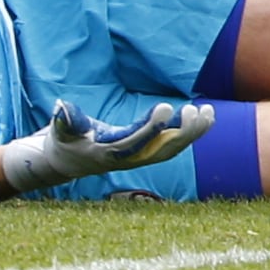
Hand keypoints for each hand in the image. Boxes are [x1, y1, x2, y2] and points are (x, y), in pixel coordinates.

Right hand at [0, 101, 214, 194]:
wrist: (69, 162)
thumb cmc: (65, 141)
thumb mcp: (61, 131)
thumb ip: (65, 120)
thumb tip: (61, 108)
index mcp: (108, 153)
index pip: (135, 142)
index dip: (152, 127)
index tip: (168, 107)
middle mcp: (129, 159)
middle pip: (162, 150)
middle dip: (182, 132)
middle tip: (195, 109)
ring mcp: (141, 159)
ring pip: (173, 149)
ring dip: (193, 132)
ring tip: (208, 111)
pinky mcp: (148, 154)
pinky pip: (174, 145)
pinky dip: (191, 133)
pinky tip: (206, 117)